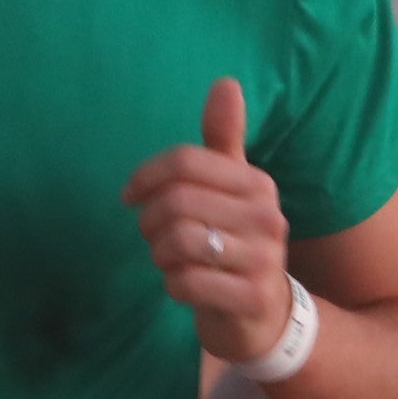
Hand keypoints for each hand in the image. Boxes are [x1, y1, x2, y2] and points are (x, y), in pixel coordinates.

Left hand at [126, 78, 294, 359]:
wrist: (266, 315)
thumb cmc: (237, 243)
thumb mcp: (233, 190)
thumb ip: (224, 140)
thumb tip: (225, 82)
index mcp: (258, 184)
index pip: (186, 163)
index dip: (146, 177)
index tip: (130, 196)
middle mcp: (267, 217)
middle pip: (176, 202)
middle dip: (150, 222)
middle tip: (152, 235)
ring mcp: (263, 260)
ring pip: (178, 242)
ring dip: (160, 254)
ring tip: (170, 260)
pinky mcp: (250, 299)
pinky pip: (185, 282)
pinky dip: (173, 285)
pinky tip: (184, 285)